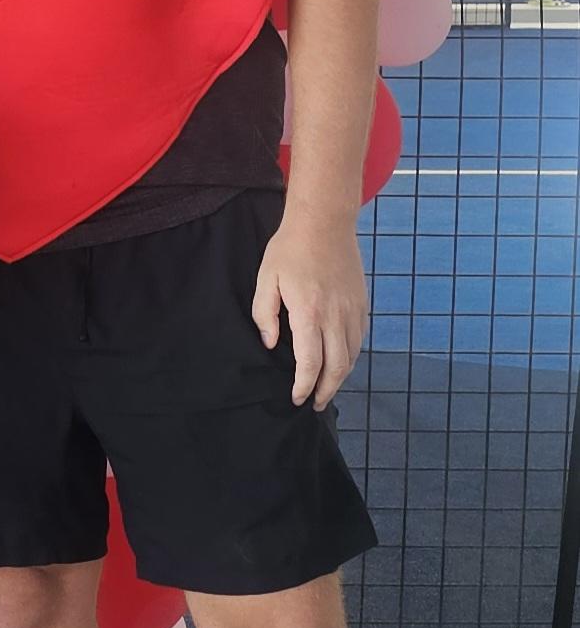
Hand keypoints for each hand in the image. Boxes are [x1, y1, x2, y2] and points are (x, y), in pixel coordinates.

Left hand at [253, 202, 367, 409]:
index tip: (297, 398)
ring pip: (352, 355)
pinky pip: (359, 339)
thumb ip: (265, 315)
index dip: (304, 385)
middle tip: (314, 404)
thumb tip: (271, 345)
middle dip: (326, 390)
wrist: (325, 223)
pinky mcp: (362, 304)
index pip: (310, 362)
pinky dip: (350, 357)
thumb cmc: (290, 250)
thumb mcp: (266, 280)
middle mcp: (337, 316)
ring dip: (340, 377)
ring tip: (326, 389)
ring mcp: (353, 310)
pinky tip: (339, 363)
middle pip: (337, 366)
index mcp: (310, 312)